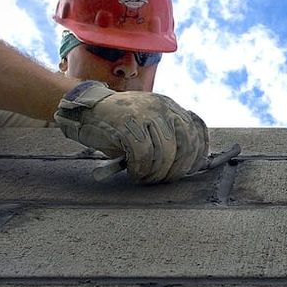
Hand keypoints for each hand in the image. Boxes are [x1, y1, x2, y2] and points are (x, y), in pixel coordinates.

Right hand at [54, 81, 208, 182]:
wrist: (86, 110)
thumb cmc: (118, 125)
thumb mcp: (148, 126)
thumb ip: (167, 138)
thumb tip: (188, 165)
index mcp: (170, 106)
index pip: (197, 128)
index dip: (199, 152)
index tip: (191, 169)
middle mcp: (162, 107)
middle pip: (186, 142)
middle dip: (177, 168)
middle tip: (163, 180)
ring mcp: (145, 113)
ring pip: (166, 151)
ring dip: (157, 172)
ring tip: (145, 178)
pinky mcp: (128, 122)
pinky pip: (144, 153)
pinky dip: (141, 169)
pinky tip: (134, 172)